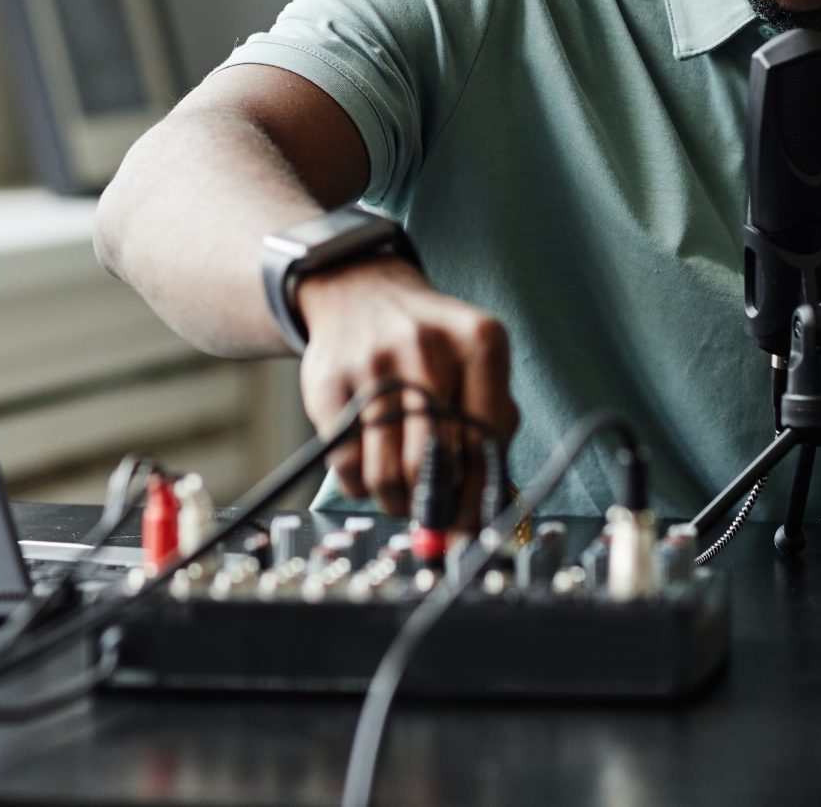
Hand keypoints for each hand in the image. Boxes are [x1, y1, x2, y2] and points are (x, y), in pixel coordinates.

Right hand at [296, 256, 517, 517]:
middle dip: (433, 507)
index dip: (475, 498)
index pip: (484, 443)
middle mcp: (426, 347)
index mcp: (479, 342)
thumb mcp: (476, 365)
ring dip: (395, 502)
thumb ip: (493, 427)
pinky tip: (370, 467)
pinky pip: (345, 464)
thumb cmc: (431, 346)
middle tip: (432, 517)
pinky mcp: (327, 382)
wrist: (361, 292)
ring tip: (401, 496)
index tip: (468, 528)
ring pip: (385, 473)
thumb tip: (491, 509)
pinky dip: (359, 484)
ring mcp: (372, 363)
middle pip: (432, 464)